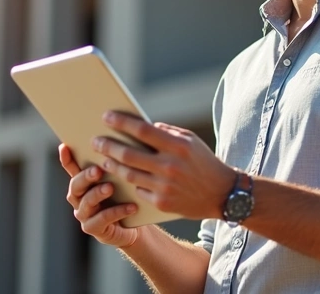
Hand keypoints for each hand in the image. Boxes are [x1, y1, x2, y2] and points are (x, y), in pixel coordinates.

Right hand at [59, 143, 140, 247]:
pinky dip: (117, 211)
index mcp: (83, 183)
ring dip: (98, 194)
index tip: (65, 146)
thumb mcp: (122, 179)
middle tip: (98, 170)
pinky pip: (103, 219)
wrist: (135, 225)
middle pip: (76, 185)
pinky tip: (131, 206)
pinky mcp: (94, 229)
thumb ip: (115, 165)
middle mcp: (79, 198)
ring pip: (87, 203)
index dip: (67, 159)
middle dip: (86, 177)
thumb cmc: (127, 196)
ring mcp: (85, 215)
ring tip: (111, 188)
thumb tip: (122, 143)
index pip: (72, 169)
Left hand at [94, 111, 234, 219]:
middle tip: (96, 141)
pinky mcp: (162, 204)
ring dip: (112, 165)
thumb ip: (166, 132)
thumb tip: (141, 126)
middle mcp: (170, 166)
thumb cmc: (203, 162)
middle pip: (129, 154)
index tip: (106, 117)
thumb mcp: (190, 140)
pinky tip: (122, 176)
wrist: (223, 194)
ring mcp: (165, 187)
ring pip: (128, 174)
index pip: (142, 130)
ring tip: (104, 158)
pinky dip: (130, 182)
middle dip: (108, 146)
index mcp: (177, 146)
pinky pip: (138, 190)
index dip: (121, 123)